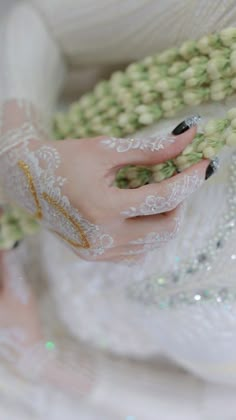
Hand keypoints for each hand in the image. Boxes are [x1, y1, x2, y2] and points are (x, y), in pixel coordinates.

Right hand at [0, 100, 211, 261]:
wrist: (27, 182)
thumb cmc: (64, 159)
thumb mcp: (106, 149)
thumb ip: (150, 149)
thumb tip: (188, 137)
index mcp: (103, 207)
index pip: (163, 198)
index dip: (190, 179)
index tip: (205, 164)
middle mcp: (102, 237)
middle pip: (165, 228)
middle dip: (179, 203)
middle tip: (175, 182)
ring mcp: (98, 251)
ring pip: (154, 244)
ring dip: (164, 219)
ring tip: (154, 196)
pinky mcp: (94, 256)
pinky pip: (136, 253)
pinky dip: (146, 235)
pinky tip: (137, 215)